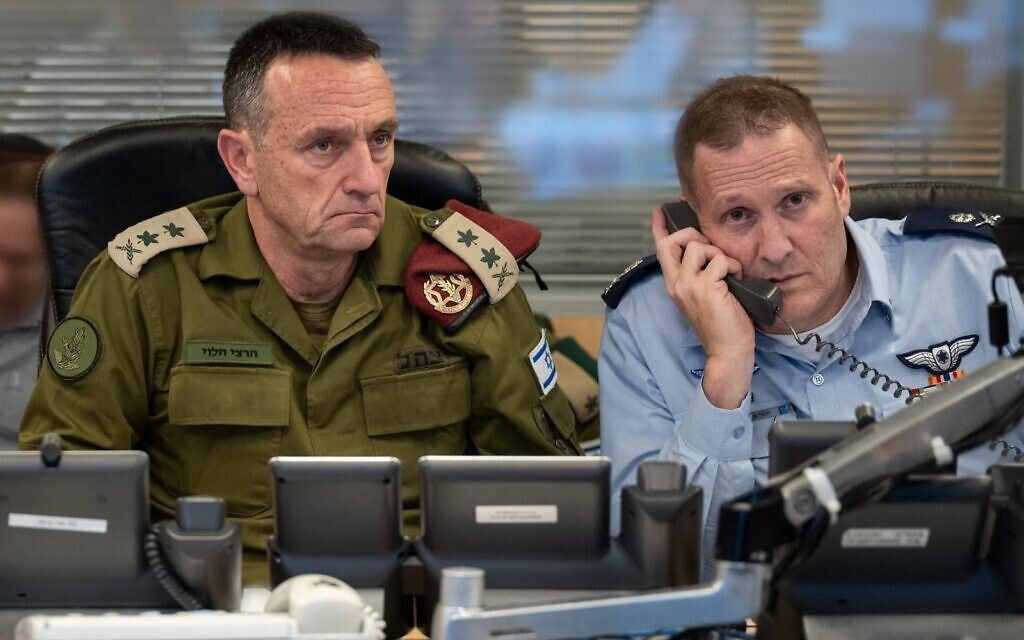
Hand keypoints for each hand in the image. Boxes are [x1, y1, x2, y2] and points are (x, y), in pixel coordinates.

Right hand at [652, 207, 754, 408]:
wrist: (727, 351)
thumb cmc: (722, 325)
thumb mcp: (705, 296)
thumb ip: (701, 275)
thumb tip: (709, 251)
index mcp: (674, 285)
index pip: (661, 250)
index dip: (660, 228)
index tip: (659, 212)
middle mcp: (676, 284)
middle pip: (674, 242)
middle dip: (695, 236)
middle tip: (713, 249)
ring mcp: (689, 286)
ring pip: (698, 247)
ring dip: (718, 254)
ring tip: (729, 272)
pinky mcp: (706, 288)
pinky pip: (720, 260)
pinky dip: (732, 266)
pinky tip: (736, 280)